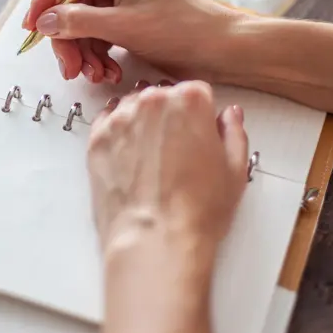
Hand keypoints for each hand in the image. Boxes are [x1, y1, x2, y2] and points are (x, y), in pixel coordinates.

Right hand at [23, 0, 242, 83]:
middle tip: (70, 68)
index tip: (39, 22)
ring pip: (73, 24)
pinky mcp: (118, 22)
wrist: (221, 50)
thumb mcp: (126, 24)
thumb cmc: (184, 27)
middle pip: (61, 0)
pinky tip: (108, 74)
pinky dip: (94, 58)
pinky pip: (90, 37)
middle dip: (63, 36)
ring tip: (97, 76)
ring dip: (80, 53)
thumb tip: (43, 22)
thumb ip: (79, 22)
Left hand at [87, 81, 248, 258]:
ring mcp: (120, 118)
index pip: (197, 91)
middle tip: (176, 150)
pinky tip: (129, 158)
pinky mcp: (97, 139)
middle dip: (170, 116)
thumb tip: (228, 117)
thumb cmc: (196, 212)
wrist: (154, 241)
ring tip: (151, 158)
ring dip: (142, 122)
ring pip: (133, 107)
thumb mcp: (235, 170)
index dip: (200, 114)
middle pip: (163, 96)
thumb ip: (233, 133)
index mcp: (190, 100)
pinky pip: (107, 122)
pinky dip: (118, 134)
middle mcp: (152, 101)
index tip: (199, 133)